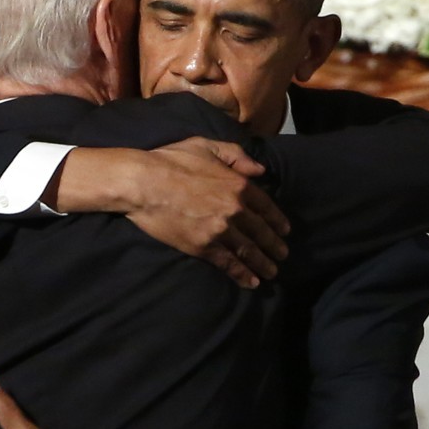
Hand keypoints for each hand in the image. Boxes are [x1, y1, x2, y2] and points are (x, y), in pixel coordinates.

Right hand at [129, 138, 290, 287]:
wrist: (144, 183)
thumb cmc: (171, 160)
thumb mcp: (206, 146)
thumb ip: (236, 155)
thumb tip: (260, 170)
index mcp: (238, 184)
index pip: (266, 206)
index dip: (278, 220)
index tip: (285, 230)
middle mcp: (235, 209)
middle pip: (261, 231)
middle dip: (274, 245)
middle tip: (283, 255)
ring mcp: (220, 230)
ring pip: (248, 250)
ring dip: (263, 263)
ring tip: (272, 272)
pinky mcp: (203, 246)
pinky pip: (228, 263)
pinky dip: (241, 274)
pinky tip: (251, 282)